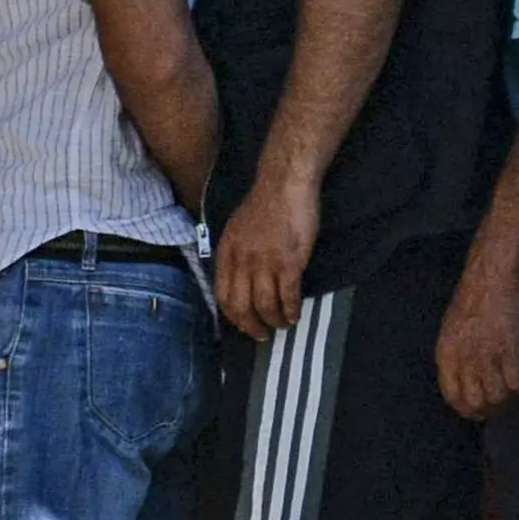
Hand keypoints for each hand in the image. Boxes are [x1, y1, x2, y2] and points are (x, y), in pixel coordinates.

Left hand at [214, 176, 317, 339]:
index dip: (233, 316)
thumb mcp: (236, 230)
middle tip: (262, 334)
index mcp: (227, 254)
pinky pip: (288, 295)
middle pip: (242, 306)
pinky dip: (291, 310)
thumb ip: (235, 255)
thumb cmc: (263, 205)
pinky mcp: (290, 262)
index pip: (223, 296)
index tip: (243, 324)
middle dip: (252, 326)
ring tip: (282, 325)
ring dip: (274, 320)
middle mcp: (242, 262)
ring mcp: (266, 263)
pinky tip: (295, 315)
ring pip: (265, 304)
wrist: (284, 185)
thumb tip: (238, 279)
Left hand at [436, 260, 518, 420]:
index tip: (480, 412)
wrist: (494, 275)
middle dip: (492, 410)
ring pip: (498, 397)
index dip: (467, 409)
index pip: (452, 396)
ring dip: (511, 402)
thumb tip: (466, 373)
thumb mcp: (453, 326)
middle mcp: (464, 360)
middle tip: (504, 405)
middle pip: (476, 402)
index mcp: (446, 353)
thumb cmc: (475, 295)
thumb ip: (457, 352)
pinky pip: (517, 384)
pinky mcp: (510, 352)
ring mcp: (487, 357)